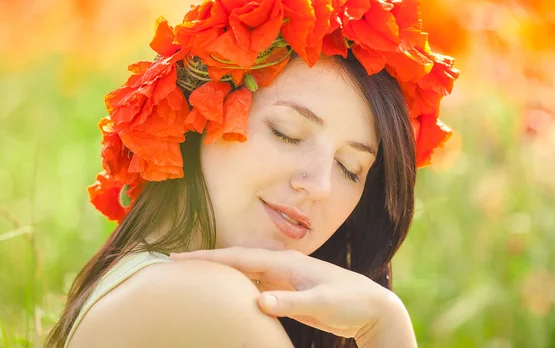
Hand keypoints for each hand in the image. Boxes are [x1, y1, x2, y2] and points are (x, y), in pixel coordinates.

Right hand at [170, 247, 411, 341]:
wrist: (371, 306)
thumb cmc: (350, 301)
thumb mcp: (323, 303)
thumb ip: (292, 303)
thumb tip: (258, 302)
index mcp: (286, 263)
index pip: (240, 257)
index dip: (210, 257)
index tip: (180, 257)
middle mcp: (281, 266)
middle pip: (236, 260)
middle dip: (207, 261)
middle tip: (174, 264)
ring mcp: (283, 278)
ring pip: (244, 273)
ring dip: (220, 274)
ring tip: (192, 277)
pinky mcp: (286, 291)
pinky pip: (254, 287)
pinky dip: (236, 288)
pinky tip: (225, 294)